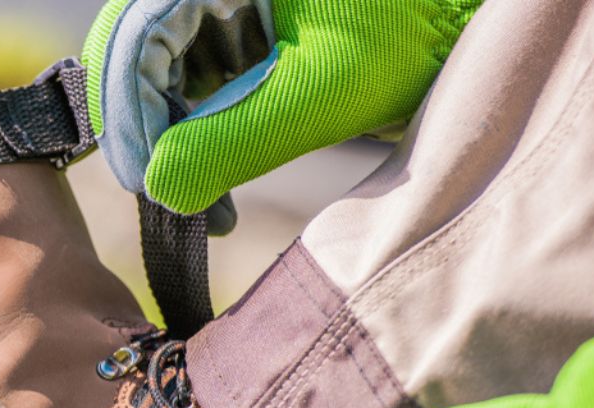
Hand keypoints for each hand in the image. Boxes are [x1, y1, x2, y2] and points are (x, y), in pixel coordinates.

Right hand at [82, 0, 482, 214]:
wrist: (465, 22)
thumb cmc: (413, 36)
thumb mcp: (319, 94)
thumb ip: (232, 140)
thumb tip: (159, 190)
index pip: (131, 40)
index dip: (129, 117)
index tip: (149, 185)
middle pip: (131, 55)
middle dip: (144, 133)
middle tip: (171, 198)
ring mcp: (222, 4)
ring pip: (154, 74)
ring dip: (167, 142)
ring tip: (207, 202)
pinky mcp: (237, 32)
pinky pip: (188, 84)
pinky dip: (194, 136)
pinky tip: (220, 178)